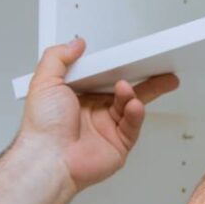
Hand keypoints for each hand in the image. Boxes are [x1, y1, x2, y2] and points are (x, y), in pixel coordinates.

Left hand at [19, 38, 178, 190]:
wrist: (49, 159)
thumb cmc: (42, 128)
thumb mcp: (44, 82)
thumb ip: (58, 58)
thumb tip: (75, 44)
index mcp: (78, 98)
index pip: (105, 78)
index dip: (119, 68)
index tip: (132, 58)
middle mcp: (94, 113)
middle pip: (126, 92)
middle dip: (146, 81)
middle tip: (161, 70)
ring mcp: (107, 129)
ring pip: (132, 106)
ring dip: (134, 95)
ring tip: (127, 89)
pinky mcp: (119, 144)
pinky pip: (134, 125)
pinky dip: (136, 114)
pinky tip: (133, 106)